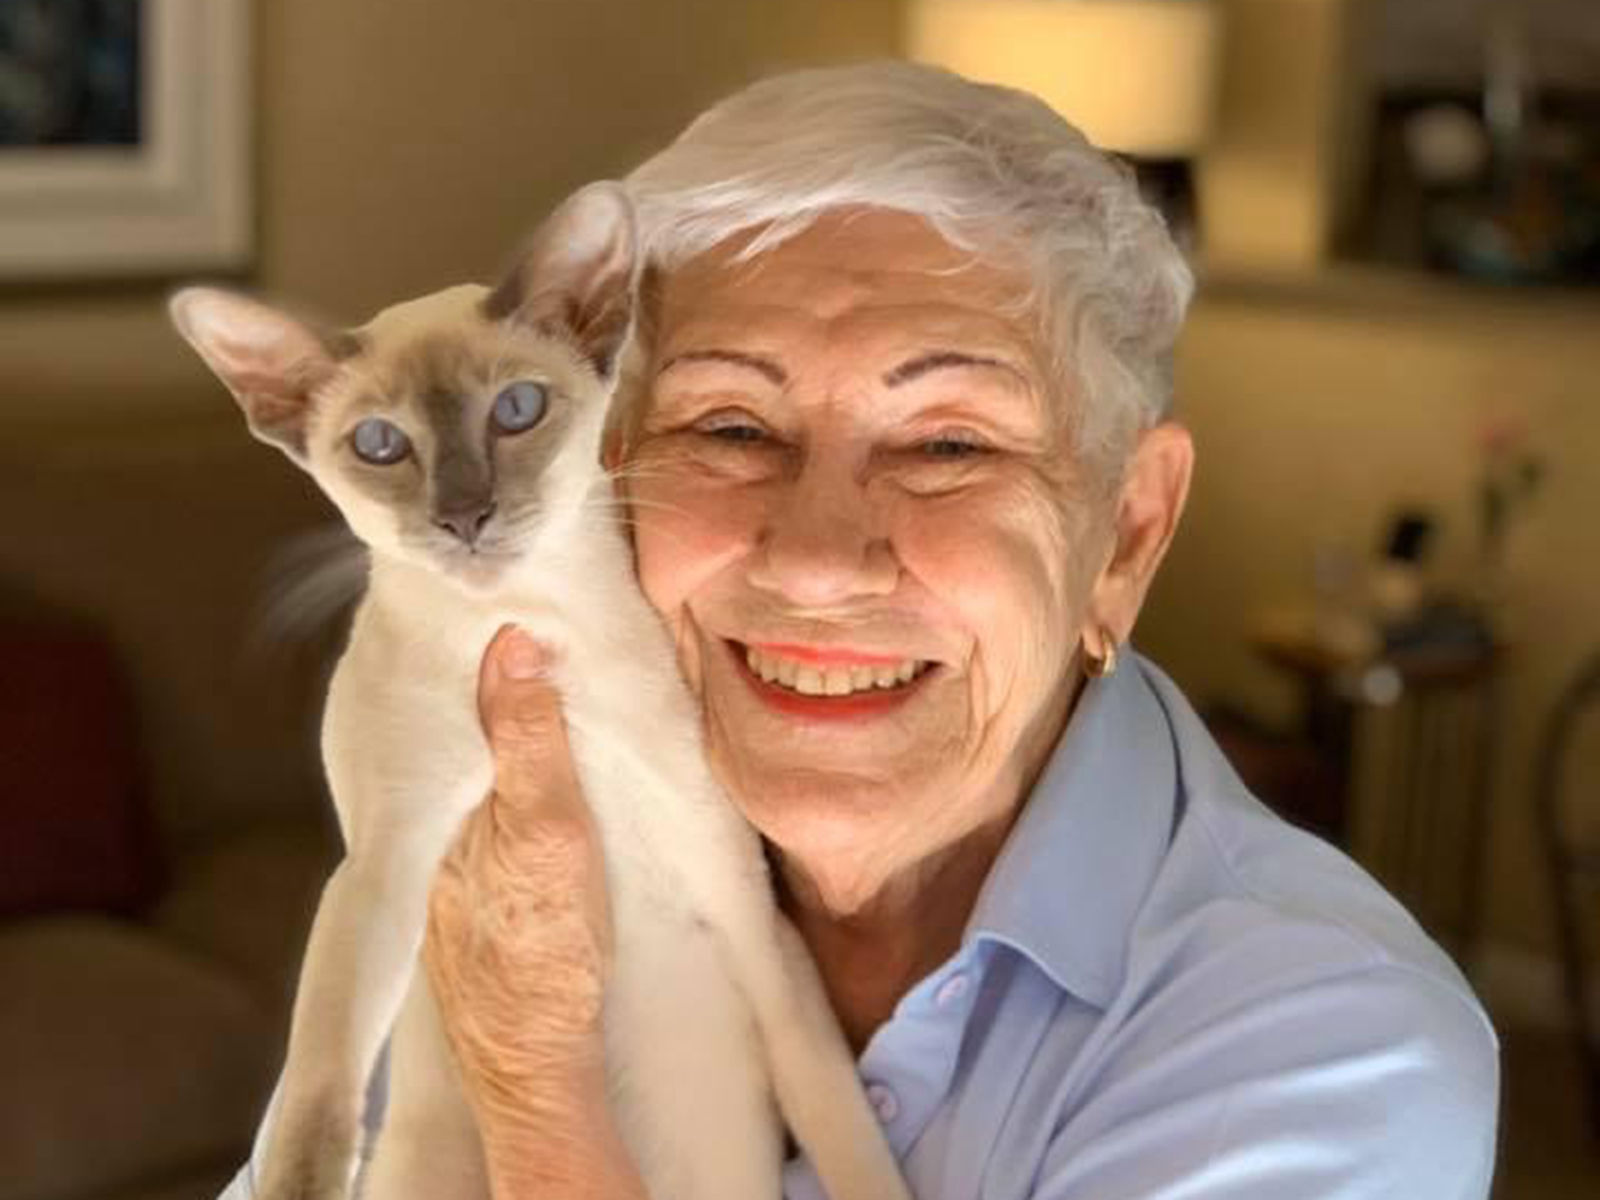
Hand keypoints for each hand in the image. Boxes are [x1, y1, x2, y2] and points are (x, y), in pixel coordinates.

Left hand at [424, 625, 611, 1117]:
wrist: (532, 1056)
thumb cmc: (545, 943)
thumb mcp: (551, 830)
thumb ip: (529, 740)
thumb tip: (510, 644)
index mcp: (441, 792)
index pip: (455, 689)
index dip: (479, 640)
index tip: (514, 592)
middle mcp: (425, 814)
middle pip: (452, 718)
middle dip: (485, 669)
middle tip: (522, 610)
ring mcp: (441, 847)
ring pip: (463, 756)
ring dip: (493, 712)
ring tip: (530, 662)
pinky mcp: (463, 875)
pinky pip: (476, 790)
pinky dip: (499, 758)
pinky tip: (524, 750)